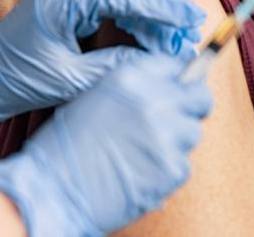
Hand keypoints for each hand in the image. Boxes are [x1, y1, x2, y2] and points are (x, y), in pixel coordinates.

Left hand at [0, 0, 203, 139]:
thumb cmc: (16, 79)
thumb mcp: (70, 80)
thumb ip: (113, 67)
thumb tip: (154, 63)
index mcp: (61, 0)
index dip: (160, 6)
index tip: (188, 19)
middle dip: (161, 5)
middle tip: (191, 25)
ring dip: (149, 9)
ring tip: (177, 31)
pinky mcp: (66, 2)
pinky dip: (132, 13)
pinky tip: (149, 31)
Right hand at [0, 54, 213, 235]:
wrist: (54, 187)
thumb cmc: (65, 146)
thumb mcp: (94, 98)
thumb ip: (132, 89)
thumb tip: (167, 89)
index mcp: (130, 78)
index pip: (176, 66)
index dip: (179, 79)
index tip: (178, 89)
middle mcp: (153, 101)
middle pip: (199, 96)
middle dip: (191, 107)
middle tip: (176, 120)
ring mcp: (166, 135)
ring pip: (192, 132)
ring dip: (176, 141)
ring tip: (145, 152)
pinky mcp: (172, 168)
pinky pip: (183, 165)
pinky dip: (167, 170)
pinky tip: (141, 172)